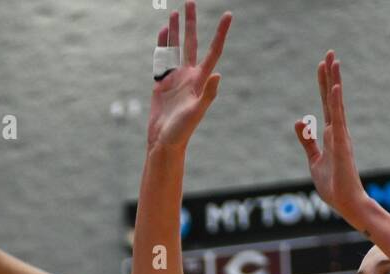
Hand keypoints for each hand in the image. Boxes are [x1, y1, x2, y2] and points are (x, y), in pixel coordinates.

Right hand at [147, 1, 231, 150]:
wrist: (163, 143)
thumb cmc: (181, 131)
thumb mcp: (195, 113)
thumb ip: (207, 94)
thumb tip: (218, 74)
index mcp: (200, 80)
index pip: (213, 51)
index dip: (220, 33)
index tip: (228, 15)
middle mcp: (188, 76)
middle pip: (191, 43)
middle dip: (191, 23)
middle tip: (191, 2)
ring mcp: (174, 78)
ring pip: (175, 48)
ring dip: (175, 31)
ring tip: (175, 13)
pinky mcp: (161, 84)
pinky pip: (161, 60)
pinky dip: (161, 45)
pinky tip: (163, 33)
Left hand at [294, 51, 370, 228]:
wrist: (346, 203)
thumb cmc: (333, 185)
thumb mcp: (314, 160)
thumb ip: (307, 141)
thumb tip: (300, 121)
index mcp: (332, 135)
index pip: (326, 105)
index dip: (324, 85)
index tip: (322, 66)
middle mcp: (339, 131)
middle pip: (332, 99)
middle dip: (330, 76)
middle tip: (329, 53)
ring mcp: (341, 137)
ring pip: (337, 104)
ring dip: (334, 82)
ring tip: (333, 61)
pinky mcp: (342, 145)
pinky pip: (338, 120)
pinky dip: (336, 104)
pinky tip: (334, 88)